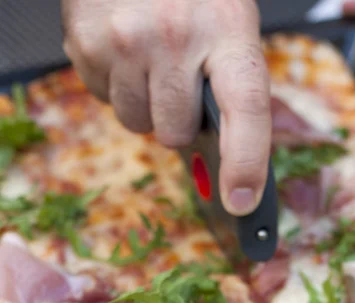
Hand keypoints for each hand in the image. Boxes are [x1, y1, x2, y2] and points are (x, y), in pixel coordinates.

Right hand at [61, 0, 270, 215]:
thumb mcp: (230, 24)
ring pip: (136, 123)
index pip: (245, 110)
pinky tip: (125, 50)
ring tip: (151, 57)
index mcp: (228, 30)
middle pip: (175, 134)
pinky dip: (116, 84)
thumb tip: (227, 166)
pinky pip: (102, 99)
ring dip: (145, 102)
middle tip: (180, 79)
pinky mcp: (85, 42)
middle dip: (178, 120)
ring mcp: (124, 40)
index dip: (247, 163)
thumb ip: (232, 89)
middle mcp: (174, 35)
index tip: (242, 203)